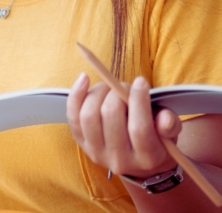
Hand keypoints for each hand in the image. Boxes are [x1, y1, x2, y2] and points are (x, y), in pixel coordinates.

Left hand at [67, 73, 181, 178]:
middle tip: (125, 84)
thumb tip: (165, 118)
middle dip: (117, 93)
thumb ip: (170, 125)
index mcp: (147, 157)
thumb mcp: (170, 134)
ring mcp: (97, 152)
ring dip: (98, 92)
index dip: (138, 101)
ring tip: (110, 85)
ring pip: (89, 116)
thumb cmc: (157, 139)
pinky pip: (72, 116)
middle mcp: (119, 159)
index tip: (141, 82)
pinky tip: (84, 78)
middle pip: (111, 117)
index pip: (139, 128)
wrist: (138, 163)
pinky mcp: (81, 143)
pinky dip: (76, 94)